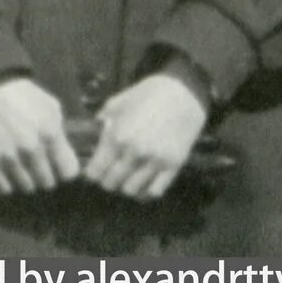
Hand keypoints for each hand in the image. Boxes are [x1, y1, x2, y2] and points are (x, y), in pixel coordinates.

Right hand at [0, 76, 80, 196]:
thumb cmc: (25, 97)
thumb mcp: (52, 108)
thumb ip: (61, 134)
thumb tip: (68, 158)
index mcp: (50, 133)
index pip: (68, 172)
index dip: (67, 171)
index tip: (63, 169)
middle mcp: (31, 149)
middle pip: (48, 183)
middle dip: (49, 177)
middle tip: (44, 168)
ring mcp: (9, 158)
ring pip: (28, 187)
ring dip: (30, 181)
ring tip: (28, 169)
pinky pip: (5, 188)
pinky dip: (10, 183)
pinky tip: (12, 173)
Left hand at [81, 72, 207, 201]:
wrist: (188, 90)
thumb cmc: (153, 91)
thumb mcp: (123, 99)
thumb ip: (105, 115)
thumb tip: (96, 126)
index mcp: (117, 136)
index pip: (94, 172)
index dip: (94, 172)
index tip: (98, 168)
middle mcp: (134, 153)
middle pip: (110, 184)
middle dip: (109, 179)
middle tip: (114, 171)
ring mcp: (154, 161)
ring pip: (130, 191)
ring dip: (127, 185)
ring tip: (130, 176)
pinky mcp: (173, 165)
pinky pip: (154, 191)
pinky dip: (147, 190)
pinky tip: (147, 181)